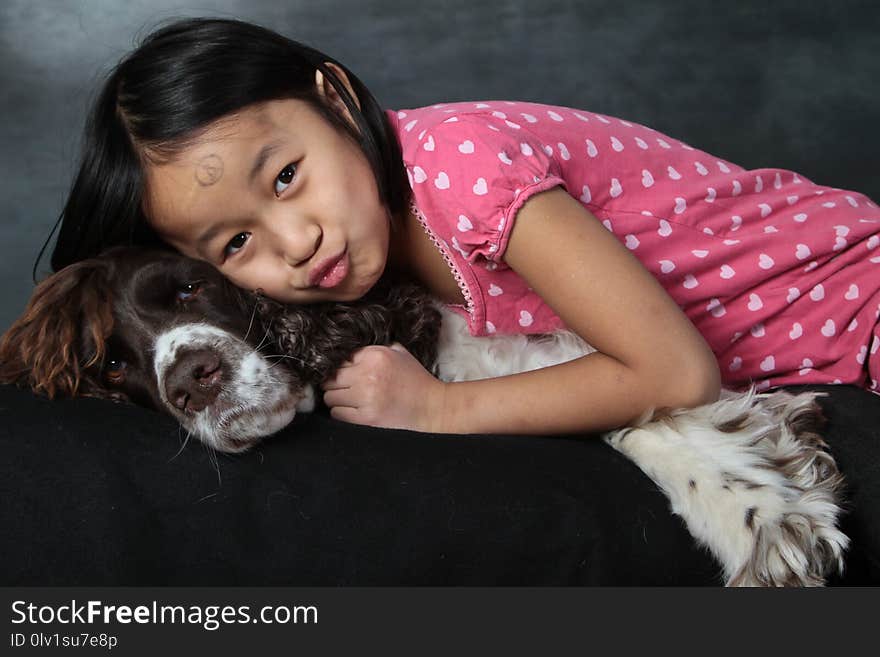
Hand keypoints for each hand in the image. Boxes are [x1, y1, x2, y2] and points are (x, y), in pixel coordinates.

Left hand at [321, 343, 446, 431]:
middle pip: (330, 379)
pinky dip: (342, 413)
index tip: (346, 376)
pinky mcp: (366, 418)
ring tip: (351, 402)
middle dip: (335, 385)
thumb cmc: (416, 380)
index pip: (339, 360)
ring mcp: (366, 397)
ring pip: (330, 397)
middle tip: (346, 390)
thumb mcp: (399, 354)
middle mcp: (368, 374)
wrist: (433, 407)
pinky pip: (337, 413)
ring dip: (337, 400)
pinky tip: (355, 412)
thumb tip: (347, 354)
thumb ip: (374, 350)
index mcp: (375, 355)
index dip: (341, 369)